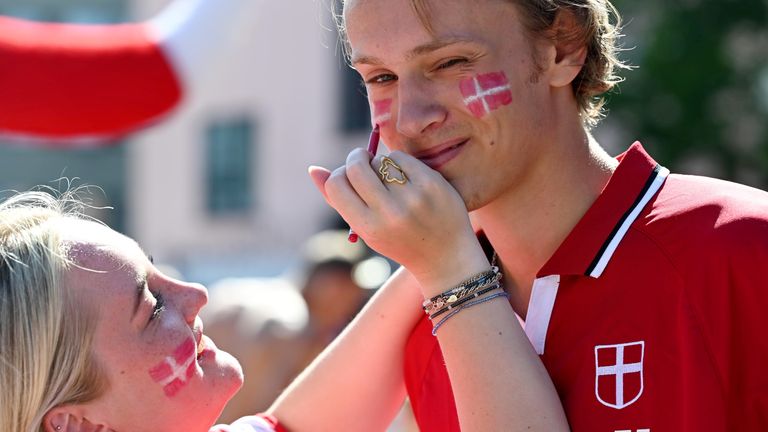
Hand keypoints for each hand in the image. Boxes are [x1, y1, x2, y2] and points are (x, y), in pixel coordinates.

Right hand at [309, 148, 488, 293]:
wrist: (446, 259)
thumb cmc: (399, 241)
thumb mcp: (366, 229)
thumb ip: (339, 200)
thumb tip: (313, 169)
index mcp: (368, 228)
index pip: (336, 185)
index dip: (338, 174)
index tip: (348, 174)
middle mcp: (390, 213)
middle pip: (356, 167)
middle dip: (355, 158)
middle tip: (362, 159)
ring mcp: (413, 198)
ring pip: (381, 161)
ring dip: (380, 163)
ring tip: (389, 177)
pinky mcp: (432, 184)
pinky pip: (403, 157)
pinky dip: (400, 162)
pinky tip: (407, 176)